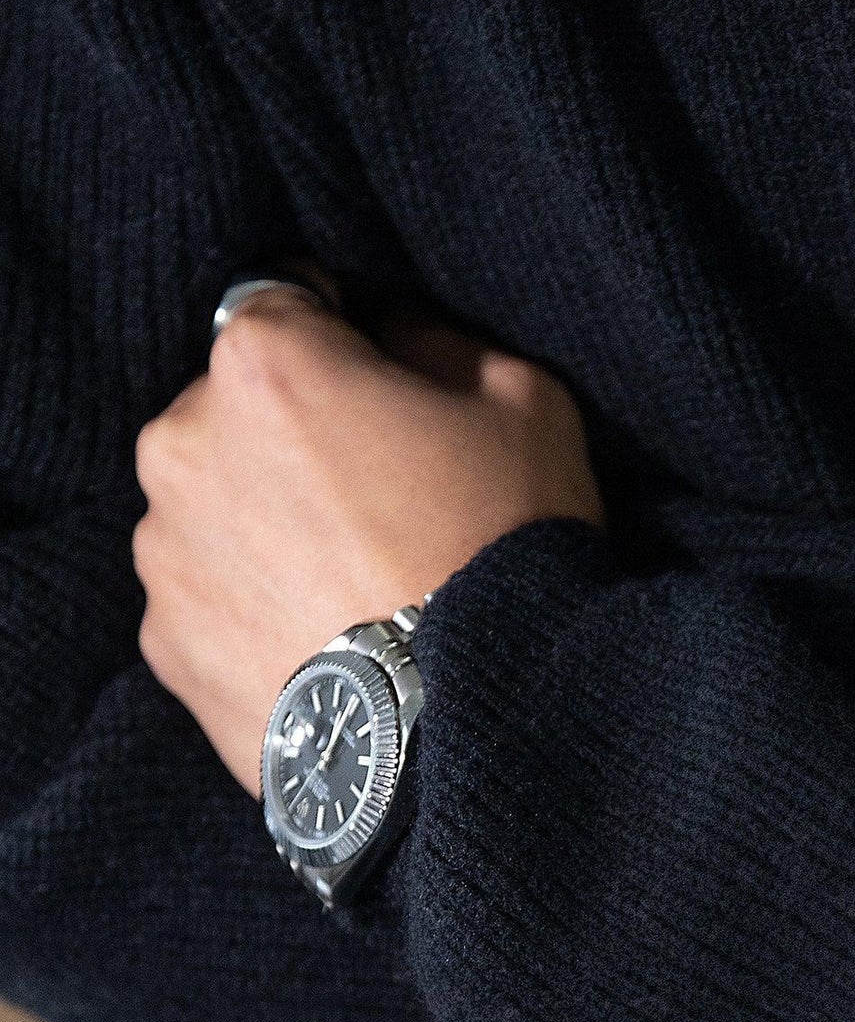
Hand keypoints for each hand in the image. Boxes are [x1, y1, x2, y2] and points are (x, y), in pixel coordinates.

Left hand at [134, 291, 602, 794]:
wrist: (477, 718)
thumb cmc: (504, 540)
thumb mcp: (524, 401)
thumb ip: (436, 340)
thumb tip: (390, 336)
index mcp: (263, 362)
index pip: (286, 303)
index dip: (346, 336)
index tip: (390, 384)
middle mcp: (181, 444)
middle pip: (238, 411)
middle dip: (298, 436)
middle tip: (389, 498)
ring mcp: (163, 554)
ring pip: (217, 506)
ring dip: (269, 522)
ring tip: (360, 581)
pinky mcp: (166, 647)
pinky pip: (211, 597)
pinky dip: (256, 605)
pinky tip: (333, 636)